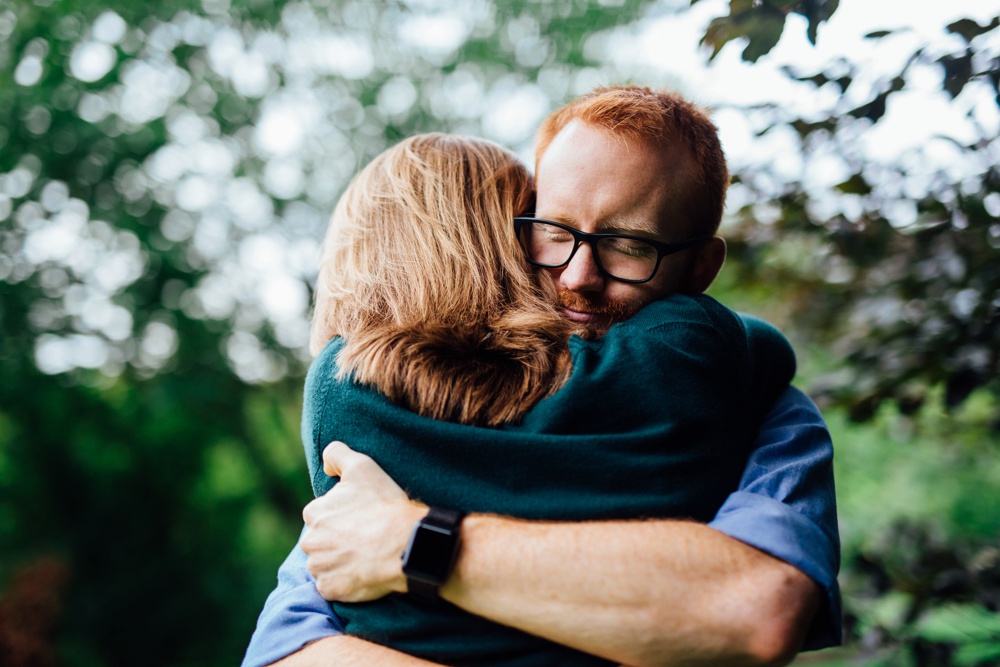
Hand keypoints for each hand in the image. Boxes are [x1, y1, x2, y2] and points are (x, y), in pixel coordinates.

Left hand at [301, 441, 426, 601]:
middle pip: (320, 541)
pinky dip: (345, 582)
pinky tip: (363, 573)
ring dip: (339, 562)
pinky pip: (332, 587)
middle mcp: (310, 541)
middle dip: (336, 541)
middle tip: (364, 539)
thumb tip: (325, 464)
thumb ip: (337, 455)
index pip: (321, 515)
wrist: (404, 543)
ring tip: (365, 556)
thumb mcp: (362, 467)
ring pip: (325, 565)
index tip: (360, 519)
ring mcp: (319, 567)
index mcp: (314, 512)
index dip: (342, 517)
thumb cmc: (383, 505)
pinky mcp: (330, 589)